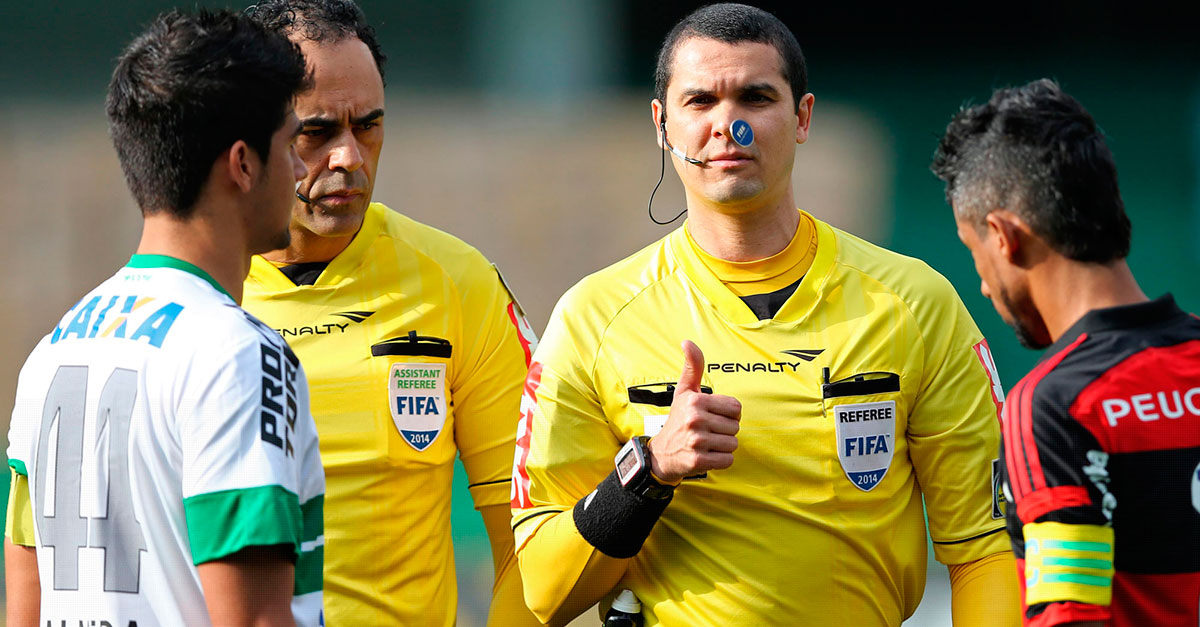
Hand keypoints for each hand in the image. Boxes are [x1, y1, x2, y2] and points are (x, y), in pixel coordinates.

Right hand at [647, 340, 740, 483]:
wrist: (661, 453)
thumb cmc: (677, 419)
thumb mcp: (683, 391)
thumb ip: (692, 367)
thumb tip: (687, 342)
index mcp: (696, 401)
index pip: (736, 408)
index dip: (727, 414)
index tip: (712, 416)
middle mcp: (695, 420)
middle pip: (735, 427)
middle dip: (725, 431)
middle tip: (707, 431)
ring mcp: (696, 442)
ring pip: (733, 444)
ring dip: (723, 446)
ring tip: (706, 443)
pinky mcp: (698, 461)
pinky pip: (727, 460)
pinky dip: (721, 460)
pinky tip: (706, 455)